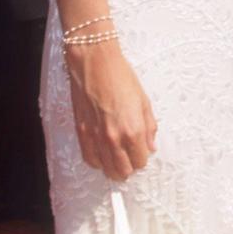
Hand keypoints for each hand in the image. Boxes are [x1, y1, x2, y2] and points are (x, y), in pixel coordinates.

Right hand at [66, 40, 157, 180]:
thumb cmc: (120, 77)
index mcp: (133, 130)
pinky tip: (102, 155)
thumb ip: (149, 127)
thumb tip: (151, 146)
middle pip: (123, 171)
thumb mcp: (144, 100)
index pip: (140, 161)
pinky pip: (89, 159)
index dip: (142, 159)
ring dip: (113, 167)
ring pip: (106, 169)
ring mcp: (96, 137)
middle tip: (130, 158)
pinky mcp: (82, 133)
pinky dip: (97, 161)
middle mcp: (114, 138)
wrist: (94, 63)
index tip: (141, 152)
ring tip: (117, 159)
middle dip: (129, 167)